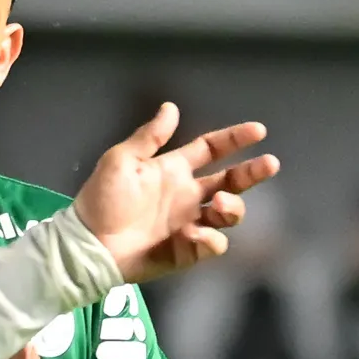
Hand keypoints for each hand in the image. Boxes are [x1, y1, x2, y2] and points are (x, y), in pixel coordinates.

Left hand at [70, 104, 277, 281]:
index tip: (258, 131)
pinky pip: (212, 245)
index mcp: (174, 170)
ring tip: (219, 204)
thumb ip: (150, 137)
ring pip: (228, 215)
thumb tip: (171, 107)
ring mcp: (189, 224)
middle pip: (231, 182)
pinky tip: (194, 233)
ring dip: (232, 208)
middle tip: (269, 164)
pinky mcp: (186, 252)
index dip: (235, 140)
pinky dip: (209, 239)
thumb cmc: (101, 199)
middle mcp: (187, 196)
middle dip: (252, 173)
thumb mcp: (122, 160)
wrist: (89, 243)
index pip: (212, 150)